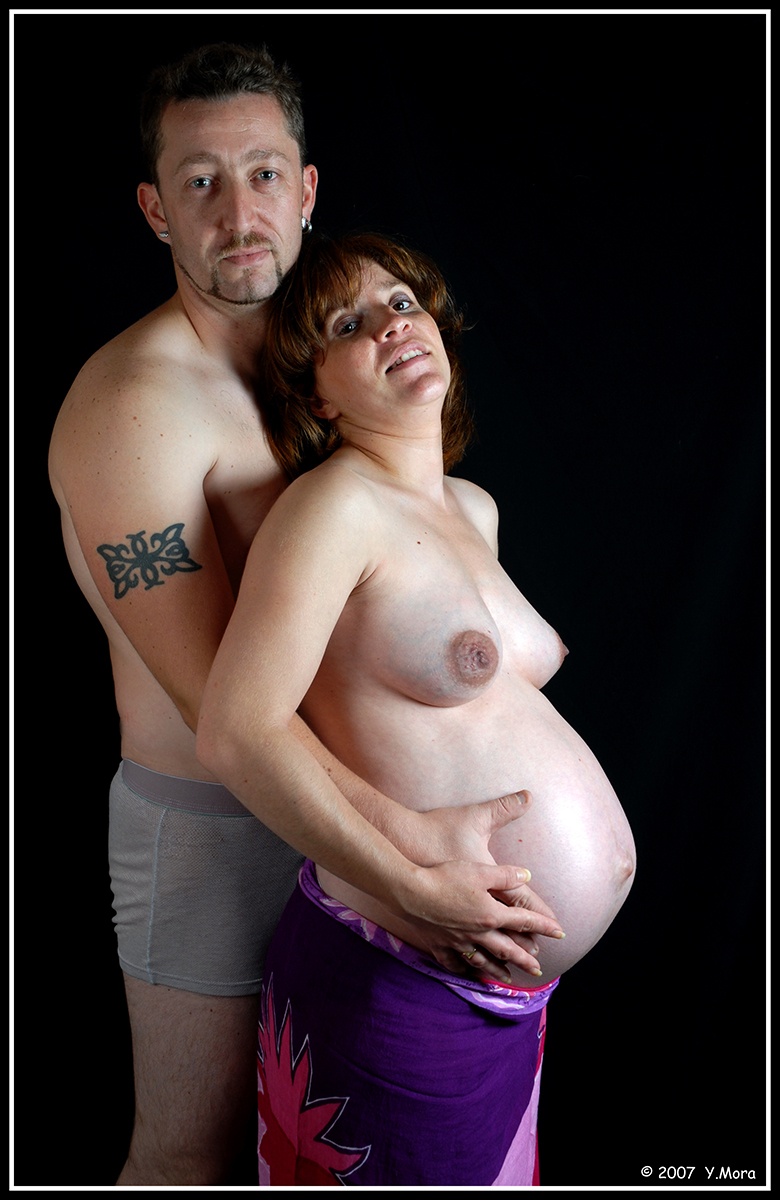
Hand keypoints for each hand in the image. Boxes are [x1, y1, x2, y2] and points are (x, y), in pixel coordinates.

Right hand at [395, 791, 561, 980]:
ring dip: (498, 969)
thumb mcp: (480, 870)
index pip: (524, 921)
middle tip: (538, 970)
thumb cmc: (445, 877)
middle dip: (525, 959)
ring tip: (508, 978)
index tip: (560, 933)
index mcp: (491, 914)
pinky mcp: (440, 944)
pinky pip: (455, 963)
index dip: (544, 926)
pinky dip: (464, 970)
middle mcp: (479, 933)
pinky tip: (469, 973)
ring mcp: (459, 942)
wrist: (410, 893)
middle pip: (507, 949)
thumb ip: (506, 875)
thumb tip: (526, 876)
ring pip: (483, 960)